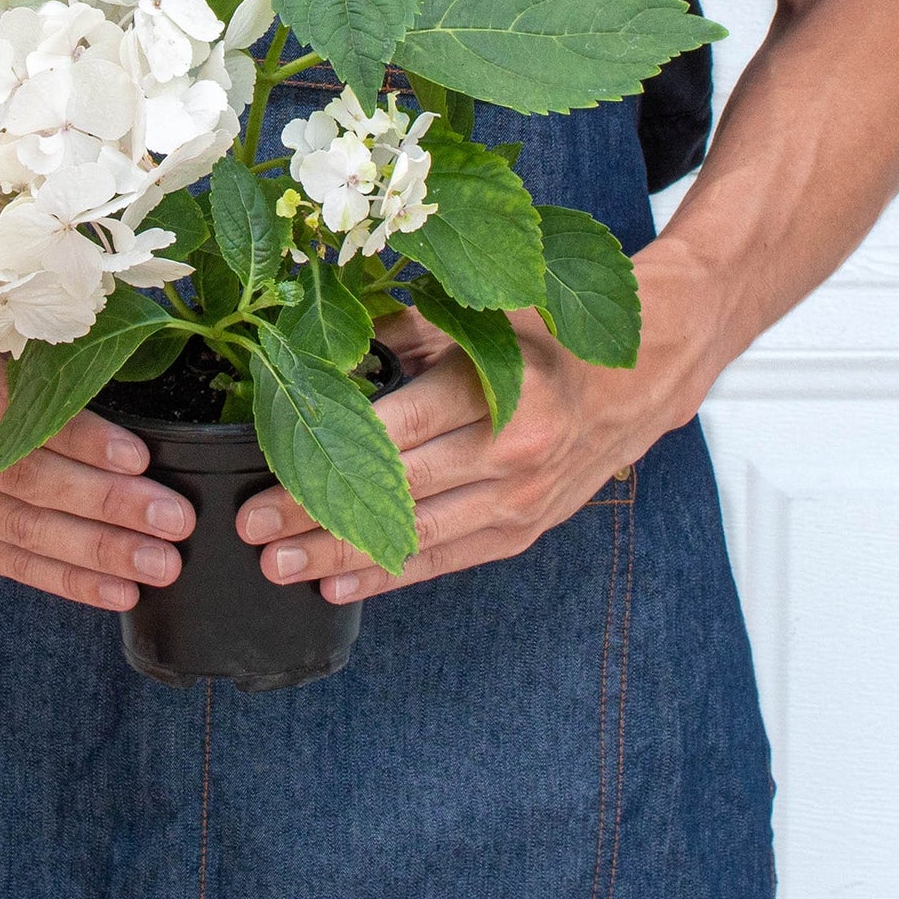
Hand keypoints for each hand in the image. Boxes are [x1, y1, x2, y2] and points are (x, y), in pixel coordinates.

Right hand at [0, 274, 194, 610]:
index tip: (141, 458)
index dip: (84, 441)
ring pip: (19, 529)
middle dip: (109, 507)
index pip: (22, 415)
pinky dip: (60, 578)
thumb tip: (126, 351)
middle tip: (173, 521)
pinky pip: (2, 559)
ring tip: (158, 565)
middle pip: (29, 480)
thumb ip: (27, 340)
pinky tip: (113, 590)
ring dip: (96, 553)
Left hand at [237, 256, 710, 600]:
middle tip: (252, 537)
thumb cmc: (552, 333)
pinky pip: (450, 559)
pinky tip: (342, 586)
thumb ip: (401, 334)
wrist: (646, 373)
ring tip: (281, 570)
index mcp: (496, 388)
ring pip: (417, 538)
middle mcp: (511, 451)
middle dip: (315, 520)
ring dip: (343, 557)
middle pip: (394, 495)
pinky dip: (394, 575)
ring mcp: (522, 498)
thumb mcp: (480, 312)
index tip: (261, 487)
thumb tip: (324, 354)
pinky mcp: (528, 528)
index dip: (319, 467)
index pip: (389, 437)